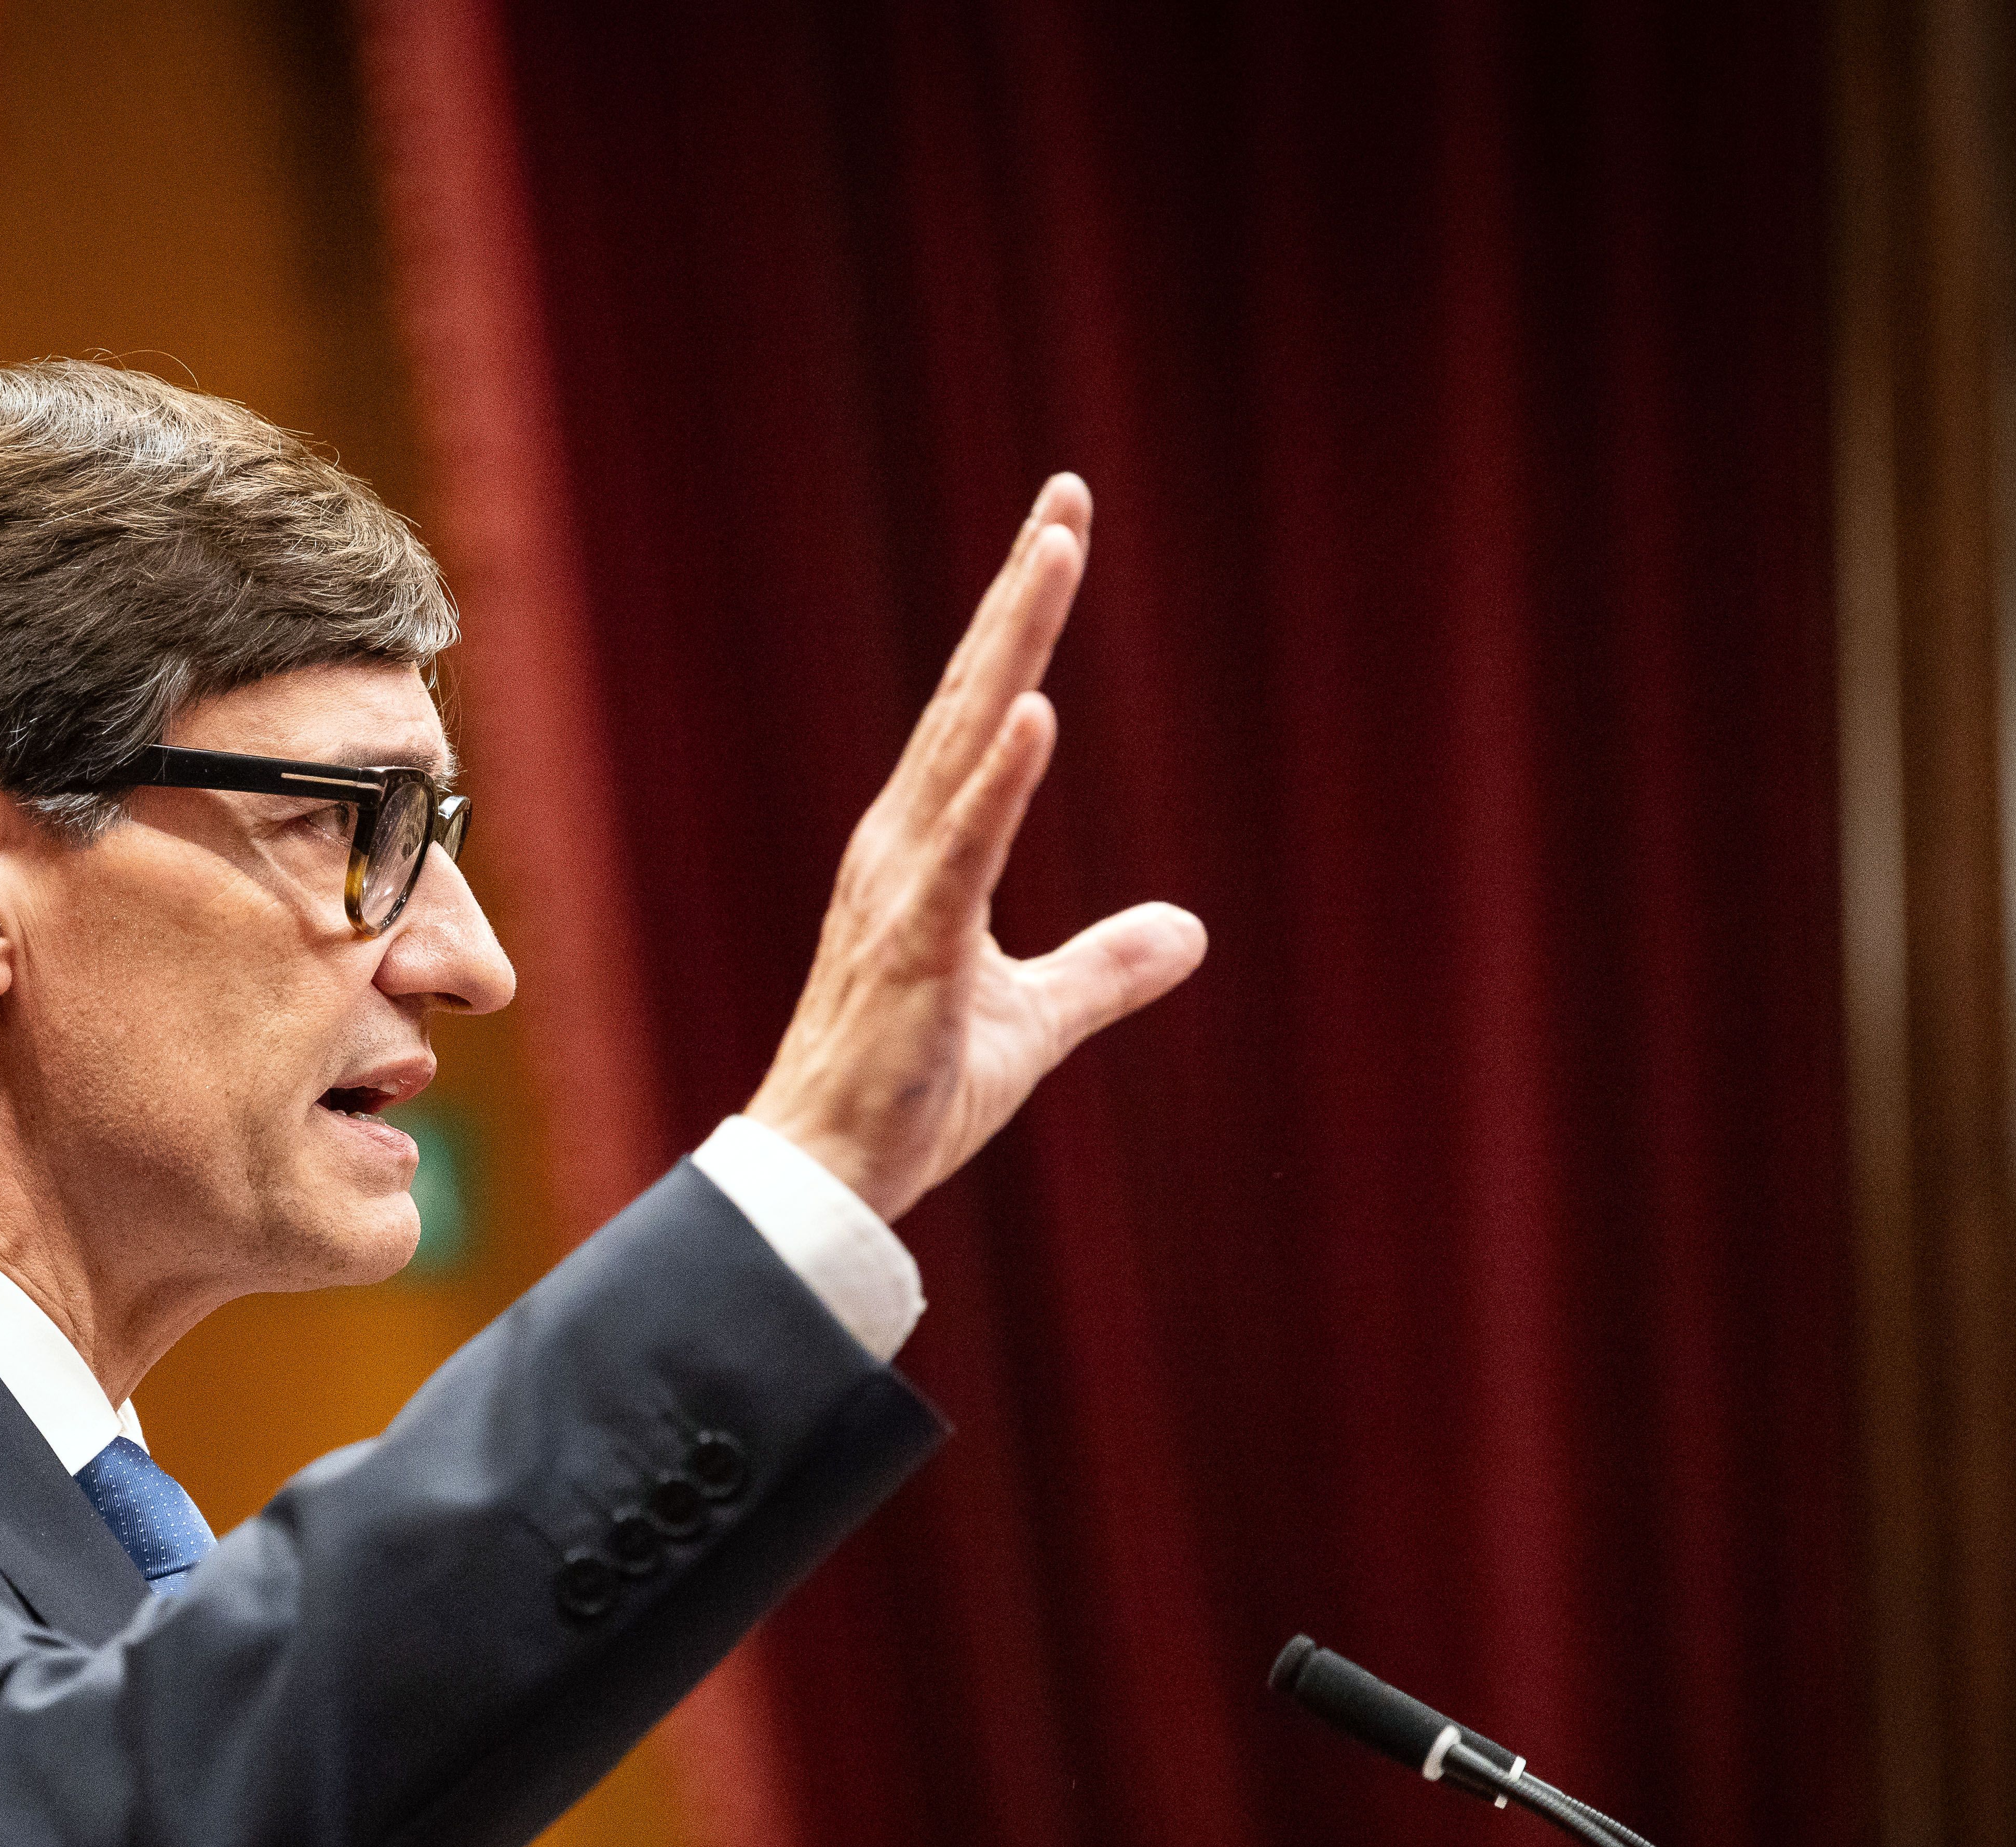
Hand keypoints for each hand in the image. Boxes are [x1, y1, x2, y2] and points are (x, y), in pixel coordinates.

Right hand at [743, 475, 1205, 1222]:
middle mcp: (902, 847)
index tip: (1059, 528)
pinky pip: (963, 850)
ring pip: (967, 743)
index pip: (986, 712)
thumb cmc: (908, 1096)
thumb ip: (1106, 970)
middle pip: (975, 694)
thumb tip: (1189, 930)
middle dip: (1021, 593)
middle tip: (1065, 495)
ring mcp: (902, 890)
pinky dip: (999, 780)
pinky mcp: (912, 948)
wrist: (826, 1182)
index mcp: (926, 852)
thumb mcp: (1035, 1024)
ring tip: (1053, 552)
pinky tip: (1034, 712)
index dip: (1023, 620)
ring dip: (1011, 646)